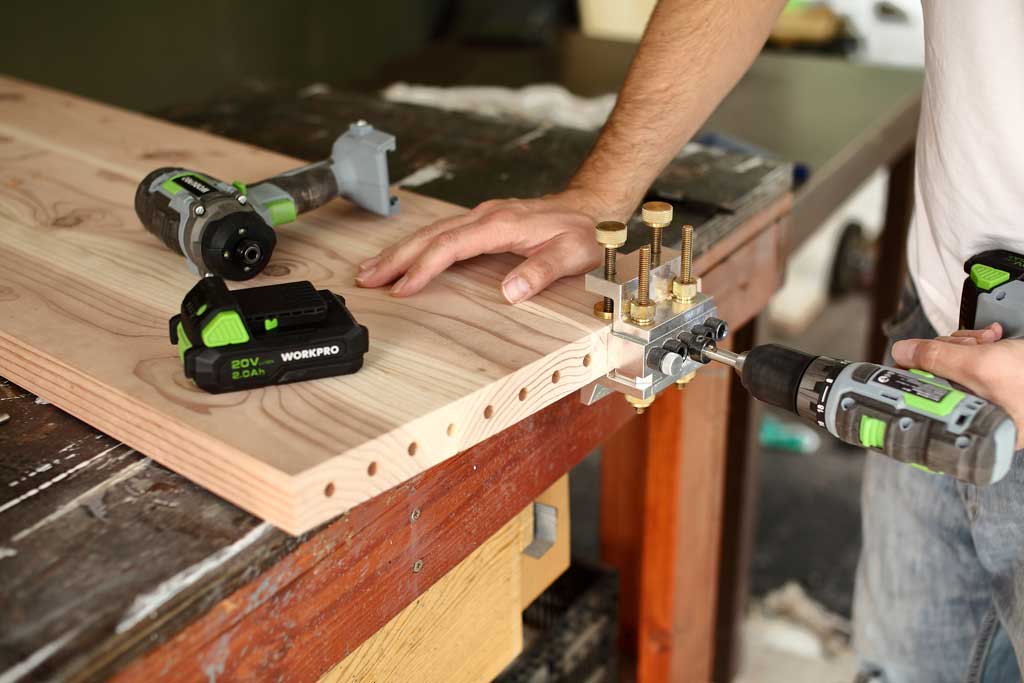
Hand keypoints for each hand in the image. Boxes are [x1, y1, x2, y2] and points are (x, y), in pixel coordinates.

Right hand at [354, 189, 616, 302]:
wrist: (590, 209)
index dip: (424, 267)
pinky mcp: (482, 222)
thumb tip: (511, 290)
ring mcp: (481, 217)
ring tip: (370, 268)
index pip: (451, 245)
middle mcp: (485, 216)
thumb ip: (542, 271)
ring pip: (430, 231)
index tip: (402, 287)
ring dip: (399, 251)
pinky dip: (416, 245)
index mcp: (501, 224)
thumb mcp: (573, 254)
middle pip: (430, 235)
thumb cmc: (582, 234)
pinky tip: (402, 256)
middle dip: (396, 257)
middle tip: (366, 278)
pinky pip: (440, 232)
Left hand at [891, 323, 1023, 447]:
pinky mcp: (996, 378)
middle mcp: (976, 414)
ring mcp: (986, 396)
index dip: (919, 371)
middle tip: (972, 345)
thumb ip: (938, 358)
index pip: (922, 399)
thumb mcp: (982, 366)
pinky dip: (981, 342)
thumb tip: (902, 353)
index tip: (918, 355)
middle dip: (952, 350)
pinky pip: (973, 357)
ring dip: (967, 342)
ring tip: (989, 340)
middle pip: (937, 374)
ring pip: (954, 361)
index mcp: (970, 426)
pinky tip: (994, 337)